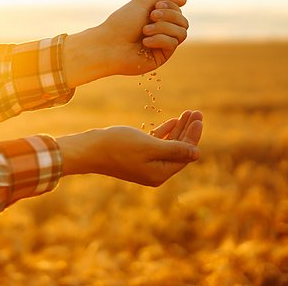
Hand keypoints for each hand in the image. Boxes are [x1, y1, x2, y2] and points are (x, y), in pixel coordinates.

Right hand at [57, 110, 202, 186]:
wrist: (89, 149)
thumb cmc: (118, 146)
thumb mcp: (150, 146)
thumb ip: (175, 149)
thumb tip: (197, 154)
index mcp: (160, 173)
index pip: (184, 154)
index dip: (193, 136)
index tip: (198, 118)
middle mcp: (154, 172)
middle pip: (178, 150)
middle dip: (188, 131)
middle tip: (197, 112)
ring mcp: (145, 165)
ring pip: (168, 146)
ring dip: (178, 130)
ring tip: (188, 113)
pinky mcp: (136, 157)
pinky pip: (156, 145)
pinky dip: (164, 133)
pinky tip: (172, 122)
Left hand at [62, 0, 187, 87]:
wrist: (108, 45)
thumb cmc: (121, 23)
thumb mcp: (142, 3)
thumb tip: (185, 1)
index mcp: (157, 18)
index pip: (178, 11)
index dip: (170, 6)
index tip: (155, 7)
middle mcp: (162, 32)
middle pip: (183, 21)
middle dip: (169, 16)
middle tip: (151, 16)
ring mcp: (162, 45)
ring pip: (182, 32)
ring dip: (163, 27)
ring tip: (145, 30)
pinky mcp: (161, 57)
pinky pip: (173, 44)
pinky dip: (160, 39)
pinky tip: (145, 42)